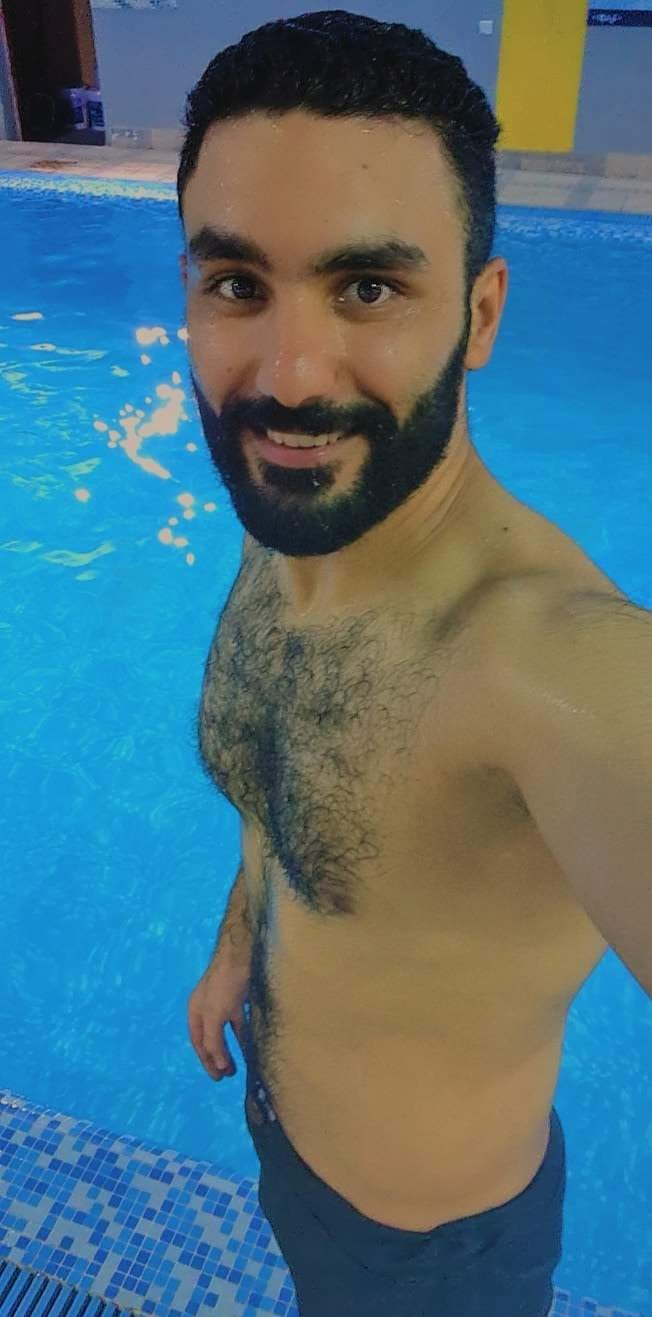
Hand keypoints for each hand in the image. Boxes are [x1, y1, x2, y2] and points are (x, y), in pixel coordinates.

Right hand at [187, 956, 249, 1081]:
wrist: (241, 954)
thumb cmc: (223, 984)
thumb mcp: (214, 1015)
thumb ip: (214, 1040)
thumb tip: (218, 1063)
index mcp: (195, 1011)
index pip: (198, 1042)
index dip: (206, 1060)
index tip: (216, 1077)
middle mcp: (207, 1008)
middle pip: (210, 1039)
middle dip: (216, 1058)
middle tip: (226, 1076)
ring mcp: (223, 1003)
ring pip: (225, 1033)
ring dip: (230, 1050)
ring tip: (236, 1067)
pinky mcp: (239, 998)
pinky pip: (240, 1022)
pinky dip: (242, 1035)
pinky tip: (250, 1046)